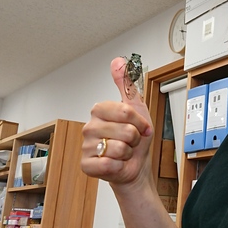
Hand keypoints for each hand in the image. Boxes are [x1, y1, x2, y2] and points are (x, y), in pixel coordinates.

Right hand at [81, 56, 153, 188]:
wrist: (135, 166)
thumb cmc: (136, 139)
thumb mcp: (137, 107)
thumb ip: (127, 84)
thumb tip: (118, 61)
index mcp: (99, 110)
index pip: (126, 111)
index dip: (140, 122)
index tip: (141, 126)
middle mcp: (90, 126)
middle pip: (126, 131)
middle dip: (135, 139)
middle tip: (131, 141)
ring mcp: (86, 146)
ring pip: (120, 148)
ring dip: (128, 153)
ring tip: (123, 152)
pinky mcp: (86, 165)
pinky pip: (109, 164)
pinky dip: (119, 166)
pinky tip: (115, 163)